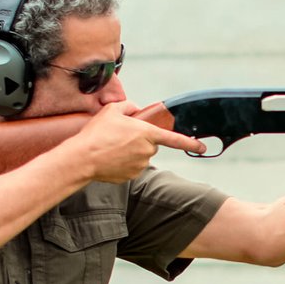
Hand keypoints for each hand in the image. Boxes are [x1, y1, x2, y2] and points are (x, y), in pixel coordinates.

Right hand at [74, 102, 205, 182]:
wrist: (82, 158)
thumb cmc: (97, 133)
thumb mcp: (112, 111)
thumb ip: (129, 107)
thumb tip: (135, 111)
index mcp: (147, 133)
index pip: (175, 139)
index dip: (190, 143)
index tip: (202, 147)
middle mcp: (147, 151)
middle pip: (151, 144)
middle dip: (140, 140)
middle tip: (120, 136)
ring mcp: (139, 166)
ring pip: (141, 156)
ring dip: (131, 152)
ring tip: (111, 147)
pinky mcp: (131, 176)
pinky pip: (131, 167)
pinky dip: (123, 163)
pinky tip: (110, 158)